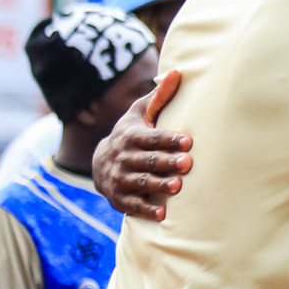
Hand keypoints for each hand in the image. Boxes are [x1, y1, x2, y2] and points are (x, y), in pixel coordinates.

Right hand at [92, 69, 192, 220]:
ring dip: (159, 185)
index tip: (188, 141)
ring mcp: (120, 178)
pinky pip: (132, 205)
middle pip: (147, 160)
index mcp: (131, 136)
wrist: (101, 163)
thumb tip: (177, 72)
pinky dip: (146, 210)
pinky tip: (163, 215)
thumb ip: (159, 97)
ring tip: (177, 187)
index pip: (151, 137)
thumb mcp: (139, 113)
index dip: (169, 139)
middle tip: (188, 164)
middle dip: (167, 162)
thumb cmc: (132, 134)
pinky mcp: (119, 198)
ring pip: (140, 182)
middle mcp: (124, 157)